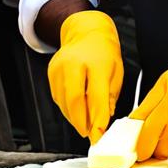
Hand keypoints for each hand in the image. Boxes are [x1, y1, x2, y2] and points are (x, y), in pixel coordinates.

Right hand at [47, 10, 122, 142]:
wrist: (86, 32)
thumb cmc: (104, 52)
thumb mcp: (116, 71)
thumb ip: (110, 96)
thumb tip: (104, 119)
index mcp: (96, 62)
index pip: (96, 95)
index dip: (97, 118)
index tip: (99, 136)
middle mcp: (74, 63)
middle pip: (74, 100)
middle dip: (81, 122)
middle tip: (89, 134)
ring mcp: (60, 67)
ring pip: (64, 101)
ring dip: (74, 117)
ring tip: (85, 124)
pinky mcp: (51, 72)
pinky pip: (58, 97)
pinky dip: (67, 108)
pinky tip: (76, 110)